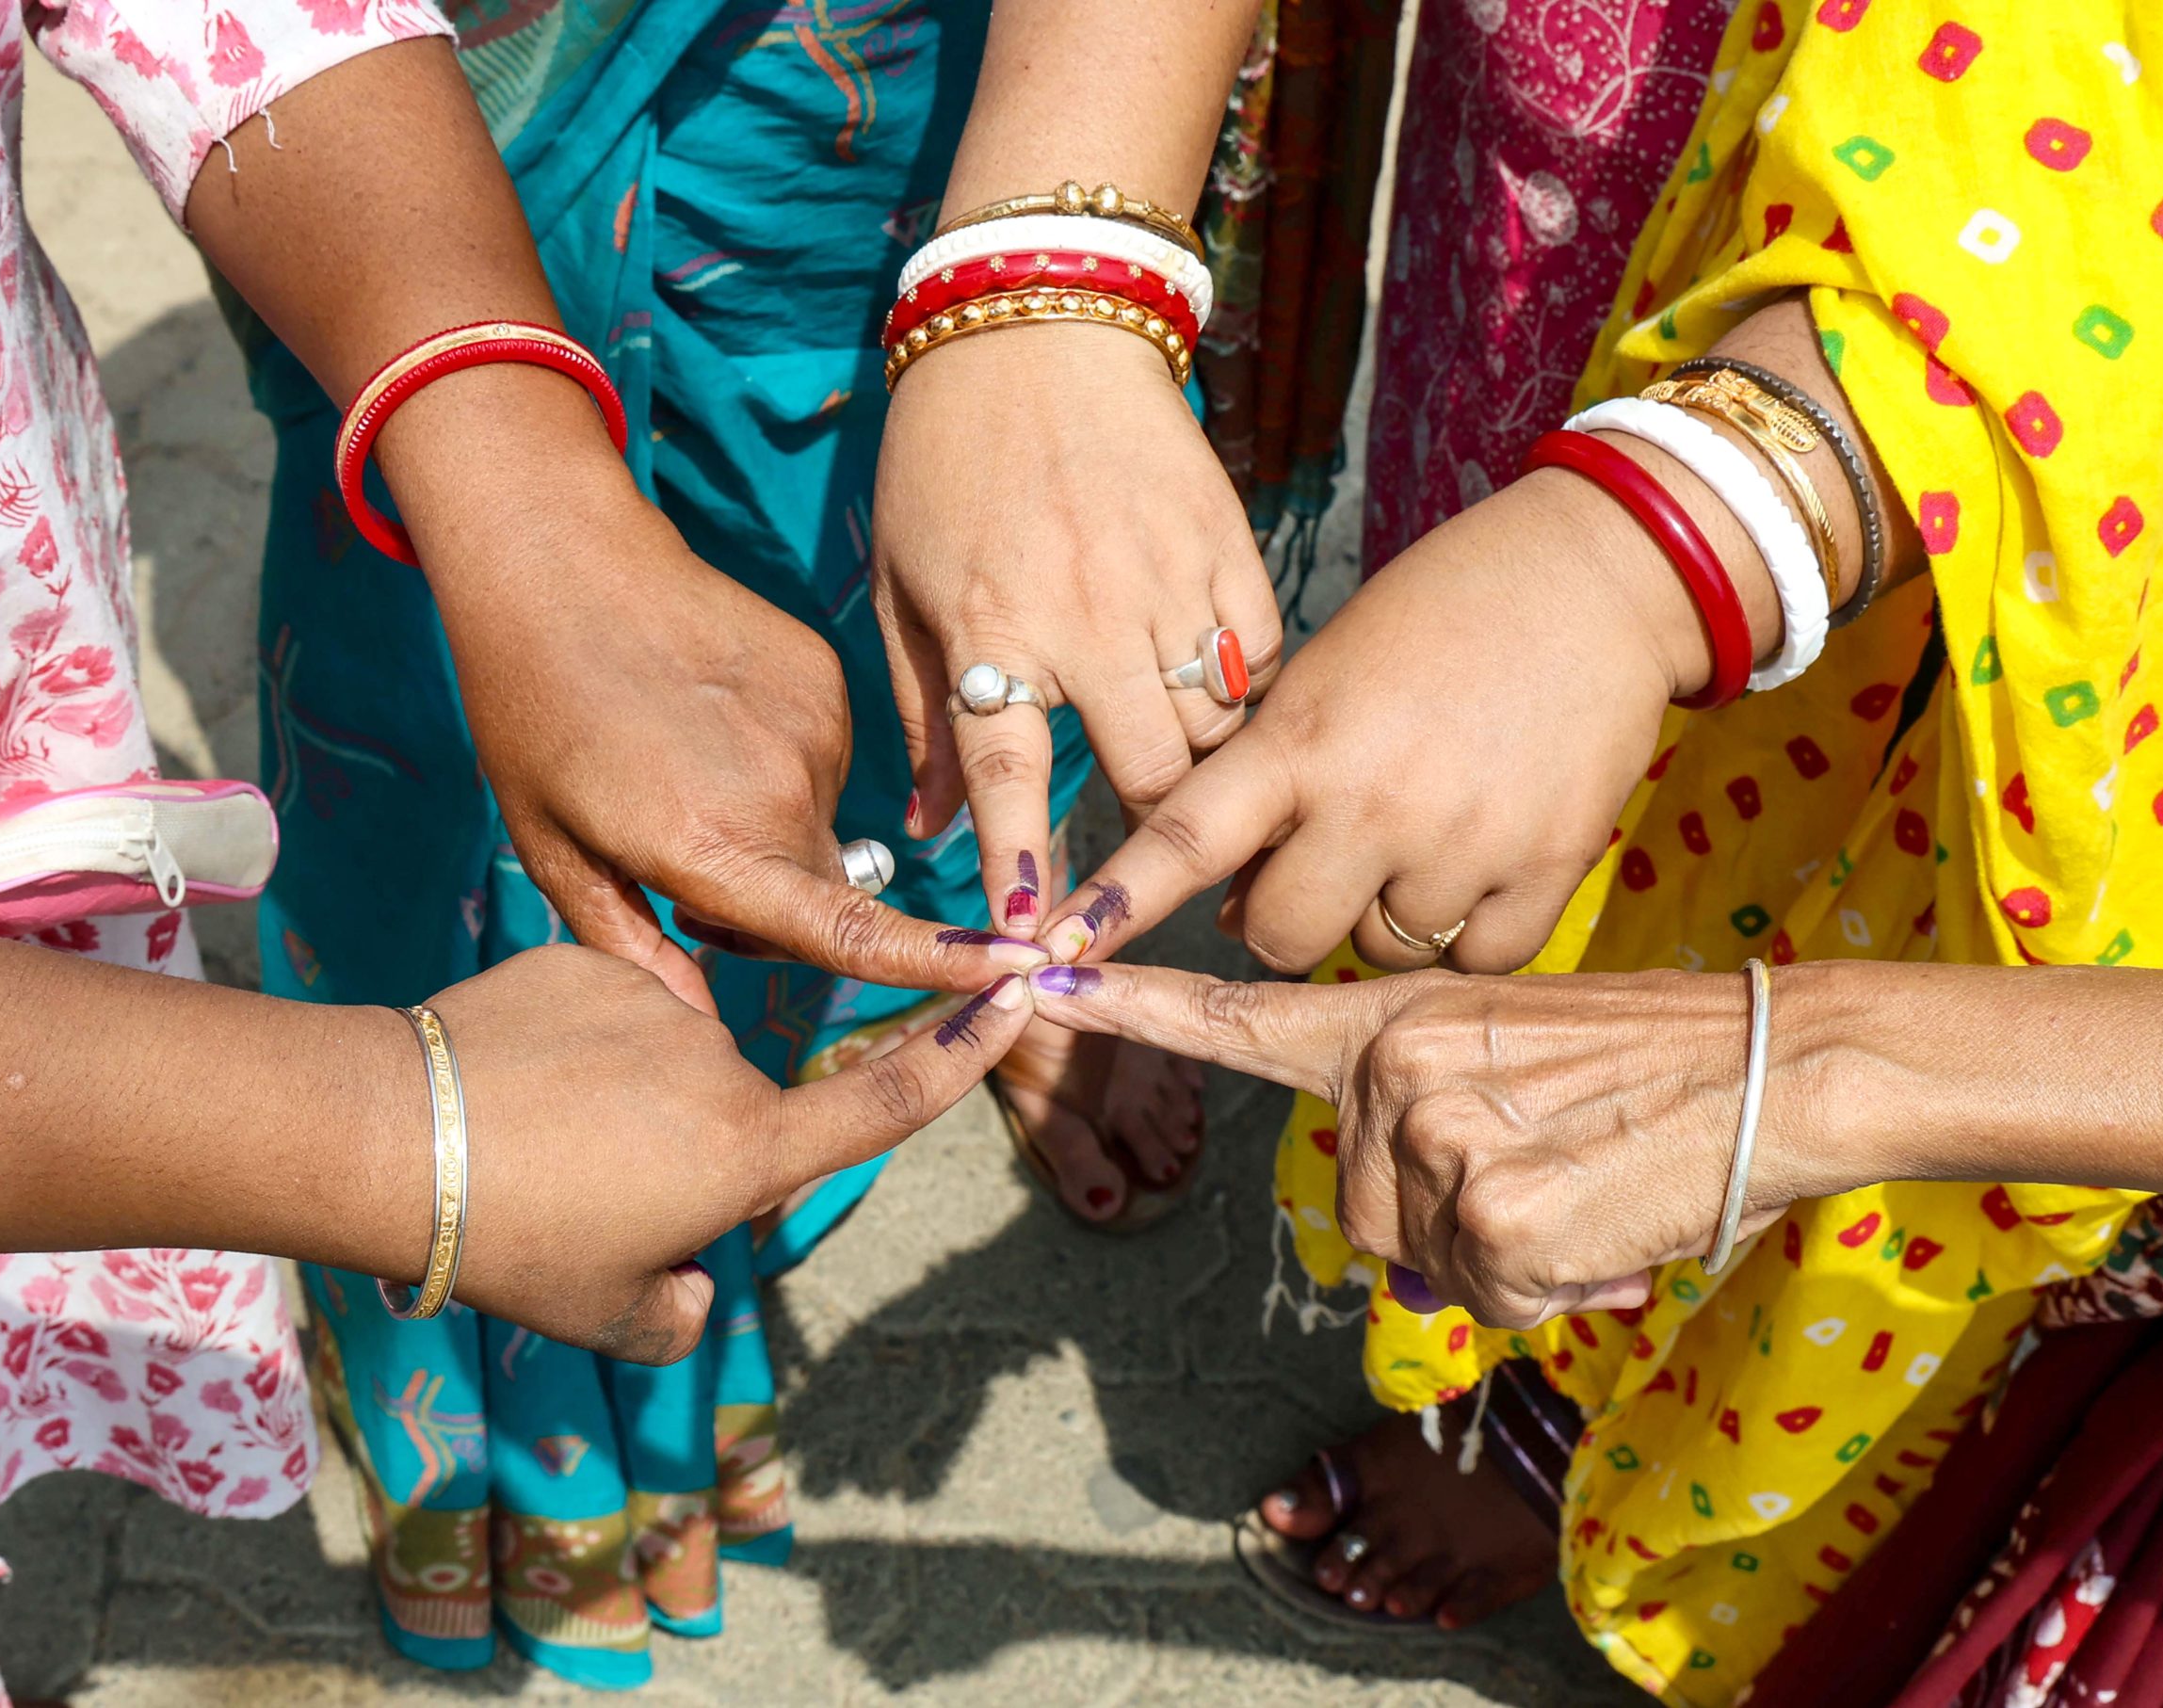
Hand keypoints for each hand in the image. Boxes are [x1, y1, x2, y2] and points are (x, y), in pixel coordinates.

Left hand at [407, 450, 1046, 998]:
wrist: (561, 563)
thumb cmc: (536, 713)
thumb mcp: (553, 849)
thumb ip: (630, 948)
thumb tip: (693, 1021)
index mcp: (718, 845)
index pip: (850, 931)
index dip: (939, 966)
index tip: (1017, 973)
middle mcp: (786, 793)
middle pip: (825, 893)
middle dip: (774, 905)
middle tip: (674, 868)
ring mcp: (816, 730)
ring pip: (820, 826)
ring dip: (771, 830)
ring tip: (682, 775)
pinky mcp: (827, 681)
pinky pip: (822, 761)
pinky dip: (778, 765)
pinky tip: (710, 725)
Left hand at [410, 945, 1035, 1360]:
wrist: (390, 1135)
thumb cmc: (509, 1240)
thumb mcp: (608, 1316)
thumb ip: (680, 1313)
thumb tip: (689, 1280)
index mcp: (744, 1151)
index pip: (881, 1105)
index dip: (957, 1057)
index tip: (1016, 992)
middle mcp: (721, 1066)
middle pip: (734, 1113)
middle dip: (685, 1154)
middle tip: (585, 1200)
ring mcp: (656, 1004)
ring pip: (666, 1062)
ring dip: (626, 1100)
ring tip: (534, 1140)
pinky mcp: (588, 962)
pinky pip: (608, 1012)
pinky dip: (577, 1048)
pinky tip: (512, 1082)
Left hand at [873, 325, 1281, 934]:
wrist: (1037, 320)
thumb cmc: (946, 458)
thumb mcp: (901, 582)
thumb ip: (918, 710)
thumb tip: (928, 830)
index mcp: (995, 631)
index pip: (1012, 781)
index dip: (1026, 871)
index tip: (1036, 946)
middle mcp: (1088, 619)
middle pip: (1155, 778)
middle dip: (1161, 837)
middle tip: (1157, 861)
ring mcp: (1169, 582)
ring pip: (1220, 728)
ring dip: (1208, 766)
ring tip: (1192, 774)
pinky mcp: (1229, 546)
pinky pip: (1261, 659)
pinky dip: (1247, 691)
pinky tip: (1220, 690)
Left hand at [1026, 960, 1828, 1328]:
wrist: (1775, 1064)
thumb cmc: (1648, 1071)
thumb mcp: (1510, 1055)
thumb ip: (1419, 1112)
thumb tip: (1404, 1232)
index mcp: (1390, 1020)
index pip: (1235, 1015)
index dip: (1131, 1002)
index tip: (1037, 972)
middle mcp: (1394, 1067)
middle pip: (1361, 1216)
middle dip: (1450, 1227)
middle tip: (1548, 1165)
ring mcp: (1440, 1135)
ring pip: (1425, 1263)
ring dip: (1506, 1258)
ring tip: (1581, 1185)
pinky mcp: (1494, 1210)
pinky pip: (1493, 1297)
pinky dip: (1553, 1288)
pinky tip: (1604, 1221)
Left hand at [1035, 458, 1781, 975]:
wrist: (1598, 577)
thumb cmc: (1437, 615)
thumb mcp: (1324, 675)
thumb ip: (1267, 781)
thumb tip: (1227, 901)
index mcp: (1302, 739)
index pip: (1185, 839)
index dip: (1117, 903)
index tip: (1054, 954)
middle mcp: (1376, 800)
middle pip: (1281, 936)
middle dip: (1280, 920)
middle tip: (1315, 868)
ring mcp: (1465, 840)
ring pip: (1383, 950)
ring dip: (1382, 916)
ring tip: (1416, 837)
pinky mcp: (1551, 865)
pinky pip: (1479, 958)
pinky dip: (1468, 933)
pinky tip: (1476, 867)